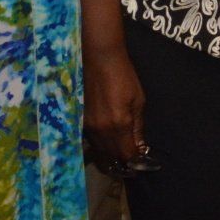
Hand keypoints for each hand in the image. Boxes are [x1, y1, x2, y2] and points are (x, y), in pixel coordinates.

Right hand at [83, 42, 146, 169]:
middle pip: (111, 157)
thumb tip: (139, 146)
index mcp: (119, 124)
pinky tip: (106, 140)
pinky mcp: (79, 121)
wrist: (98, 58)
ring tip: (119, 151)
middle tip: (130, 159)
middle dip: (122, 161)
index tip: (140, 161)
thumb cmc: (123, 76)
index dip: (134, 161)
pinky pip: (90, 141)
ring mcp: (87, 126)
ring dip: (110, 154)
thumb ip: (138, 126)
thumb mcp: (138, 100)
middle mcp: (101, 130)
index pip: (126, 155)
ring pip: (99, 151)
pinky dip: (99, 145)